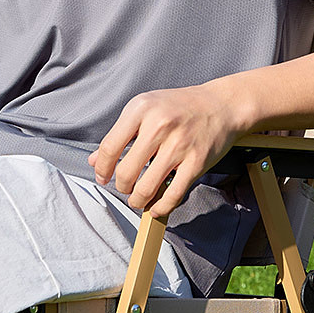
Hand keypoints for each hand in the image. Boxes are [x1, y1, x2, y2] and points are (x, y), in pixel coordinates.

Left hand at [88, 81, 240, 217]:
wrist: (219, 105)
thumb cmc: (178, 107)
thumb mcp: (145, 109)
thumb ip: (120, 134)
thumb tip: (94, 161)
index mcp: (141, 108)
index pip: (109, 147)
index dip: (102, 168)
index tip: (103, 177)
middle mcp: (159, 125)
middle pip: (126, 172)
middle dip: (122, 186)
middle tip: (125, 186)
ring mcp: (179, 144)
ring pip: (147, 187)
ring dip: (138, 200)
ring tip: (138, 197)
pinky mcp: (196, 162)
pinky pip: (173, 195)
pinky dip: (161, 207)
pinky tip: (156, 207)